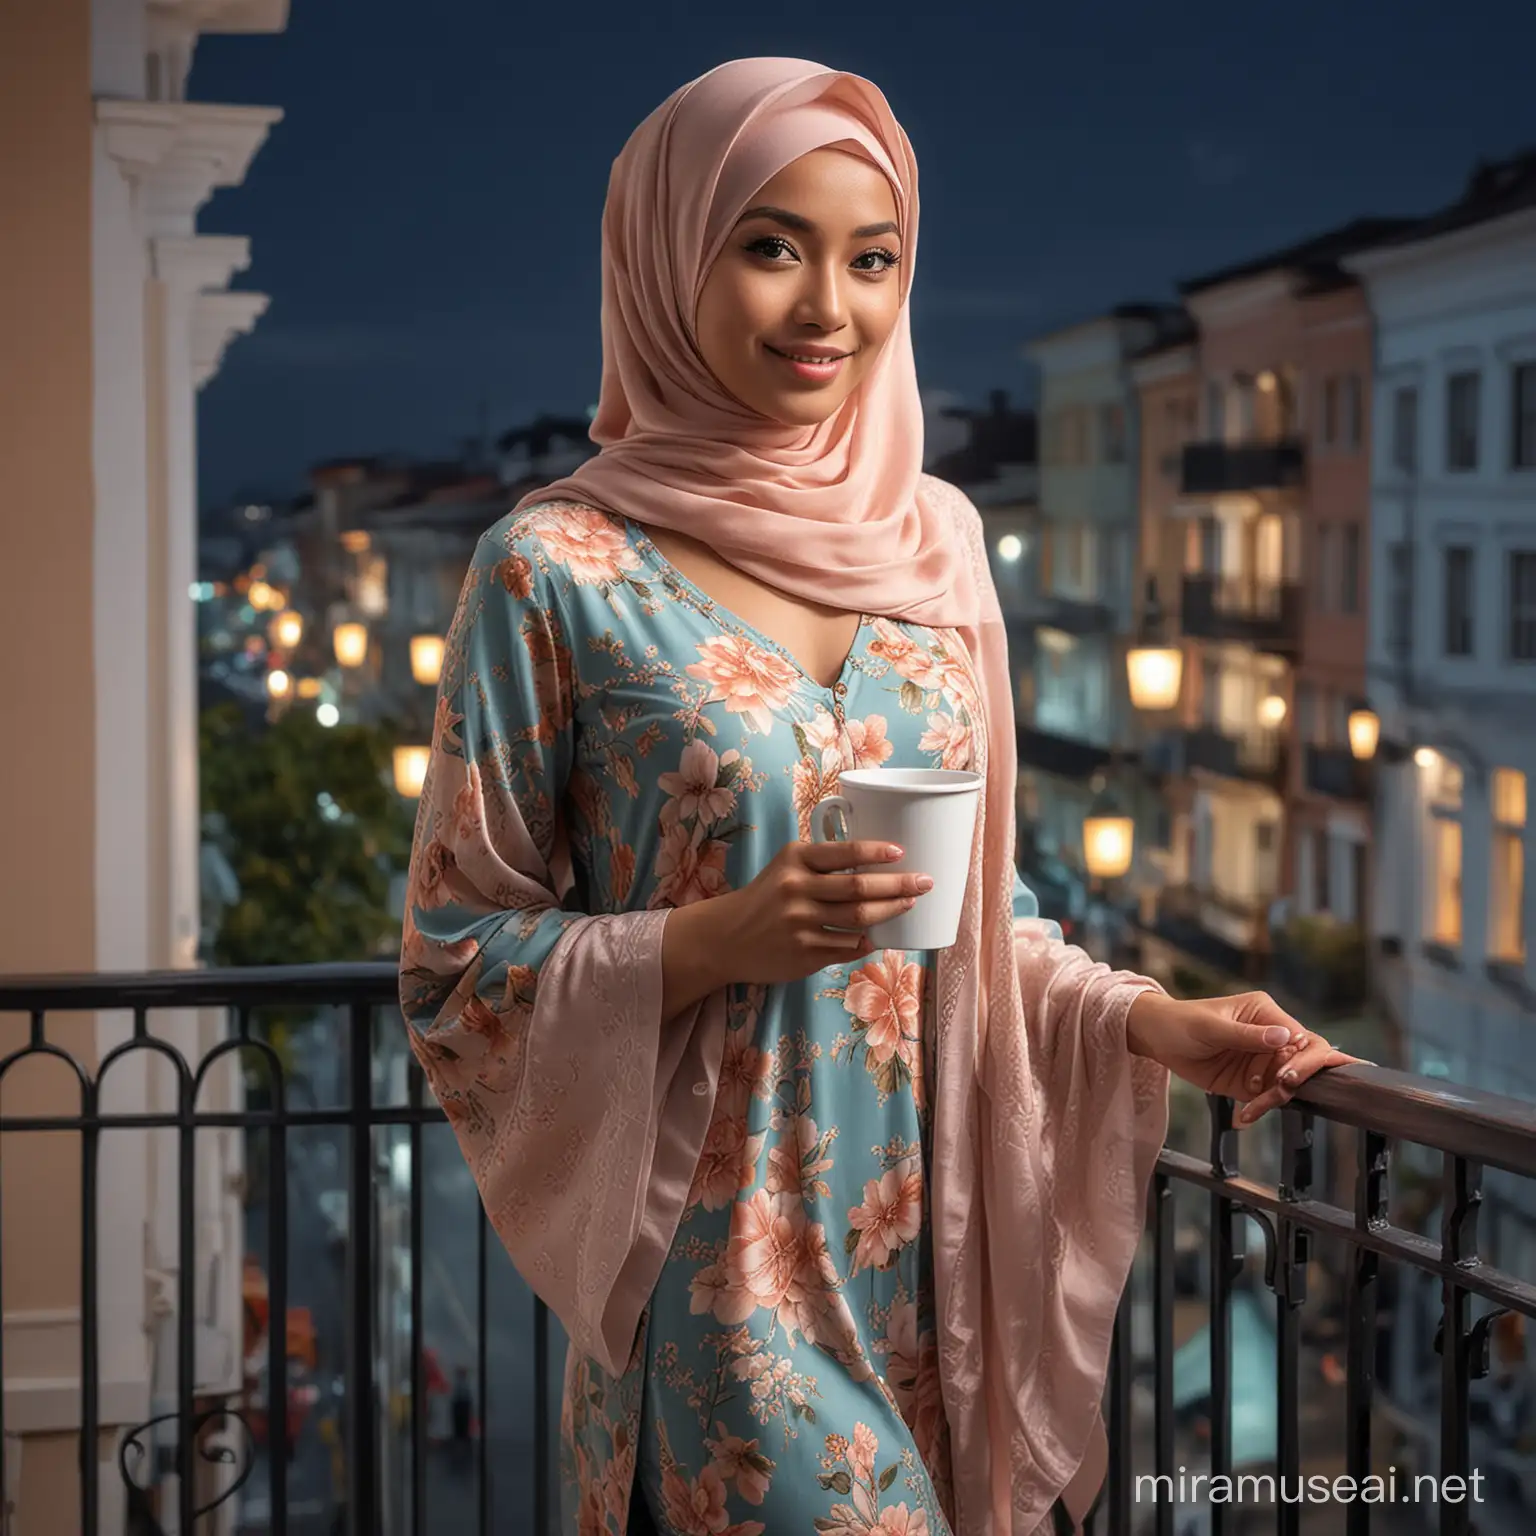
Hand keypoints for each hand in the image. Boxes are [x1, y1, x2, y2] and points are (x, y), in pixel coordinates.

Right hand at [701, 838, 931, 986]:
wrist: (726, 937)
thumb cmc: (765, 897)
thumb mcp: (785, 867)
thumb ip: (822, 863)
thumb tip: (877, 864)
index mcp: (795, 859)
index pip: (844, 852)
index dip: (877, 852)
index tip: (902, 853)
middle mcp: (797, 889)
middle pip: (859, 888)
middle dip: (899, 885)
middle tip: (925, 882)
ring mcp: (801, 924)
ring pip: (860, 919)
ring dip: (891, 912)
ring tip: (909, 905)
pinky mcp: (804, 953)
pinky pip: (848, 947)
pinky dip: (868, 942)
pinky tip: (879, 936)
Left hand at [1126, 990, 1364, 1124]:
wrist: (1157, 1039)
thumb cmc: (1181, 1021)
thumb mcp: (1211, 1027)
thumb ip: (1247, 1035)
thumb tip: (1285, 1036)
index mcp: (1266, 1013)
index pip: (1303, 1037)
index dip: (1304, 1059)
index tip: (1287, 1075)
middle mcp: (1271, 1037)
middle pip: (1305, 1062)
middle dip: (1295, 1080)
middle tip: (1277, 1090)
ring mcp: (1262, 1061)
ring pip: (1289, 1085)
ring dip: (1274, 1099)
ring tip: (1251, 1107)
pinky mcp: (1251, 1082)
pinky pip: (1268, 1098)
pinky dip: (1261, 1109)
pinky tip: (1244, 1116)